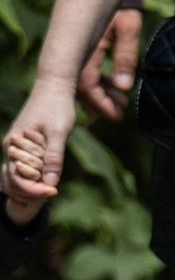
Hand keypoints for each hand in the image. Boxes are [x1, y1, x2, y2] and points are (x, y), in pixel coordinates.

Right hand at [3, 72, 75, 212]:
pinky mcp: (23, 145)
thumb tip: (51, 183)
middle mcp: (10, 148)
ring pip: (14, 177)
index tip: (53, 191)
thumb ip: (53, 157)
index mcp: (14, 145)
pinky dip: (30, 178)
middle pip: (12, 181)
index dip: (34, 190)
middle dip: (30, 192)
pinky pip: (21, 168)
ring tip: (48, 190)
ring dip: (28, 187)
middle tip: (52, 193)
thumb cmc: (56, 107)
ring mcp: (15, 147)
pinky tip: (44, 182)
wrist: (54, 87)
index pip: (16, 179)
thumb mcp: (59, 132)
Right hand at [76, 6, 139, 125]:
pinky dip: (100, 81)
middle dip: (101, 102)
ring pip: (84, 81)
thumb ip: (126, 57)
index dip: (101, 103)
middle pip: (82, 88)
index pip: (86, 86)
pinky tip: (116, 87)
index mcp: (85, 49)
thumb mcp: (128, 28)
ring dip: (101, 93)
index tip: (117, 114)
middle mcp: (77, 52)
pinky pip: (87, 71)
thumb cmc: (122, 5)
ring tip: (122, 101)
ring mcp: (78, 50)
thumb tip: (125, 87)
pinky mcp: (84, 48)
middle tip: (121, 110)